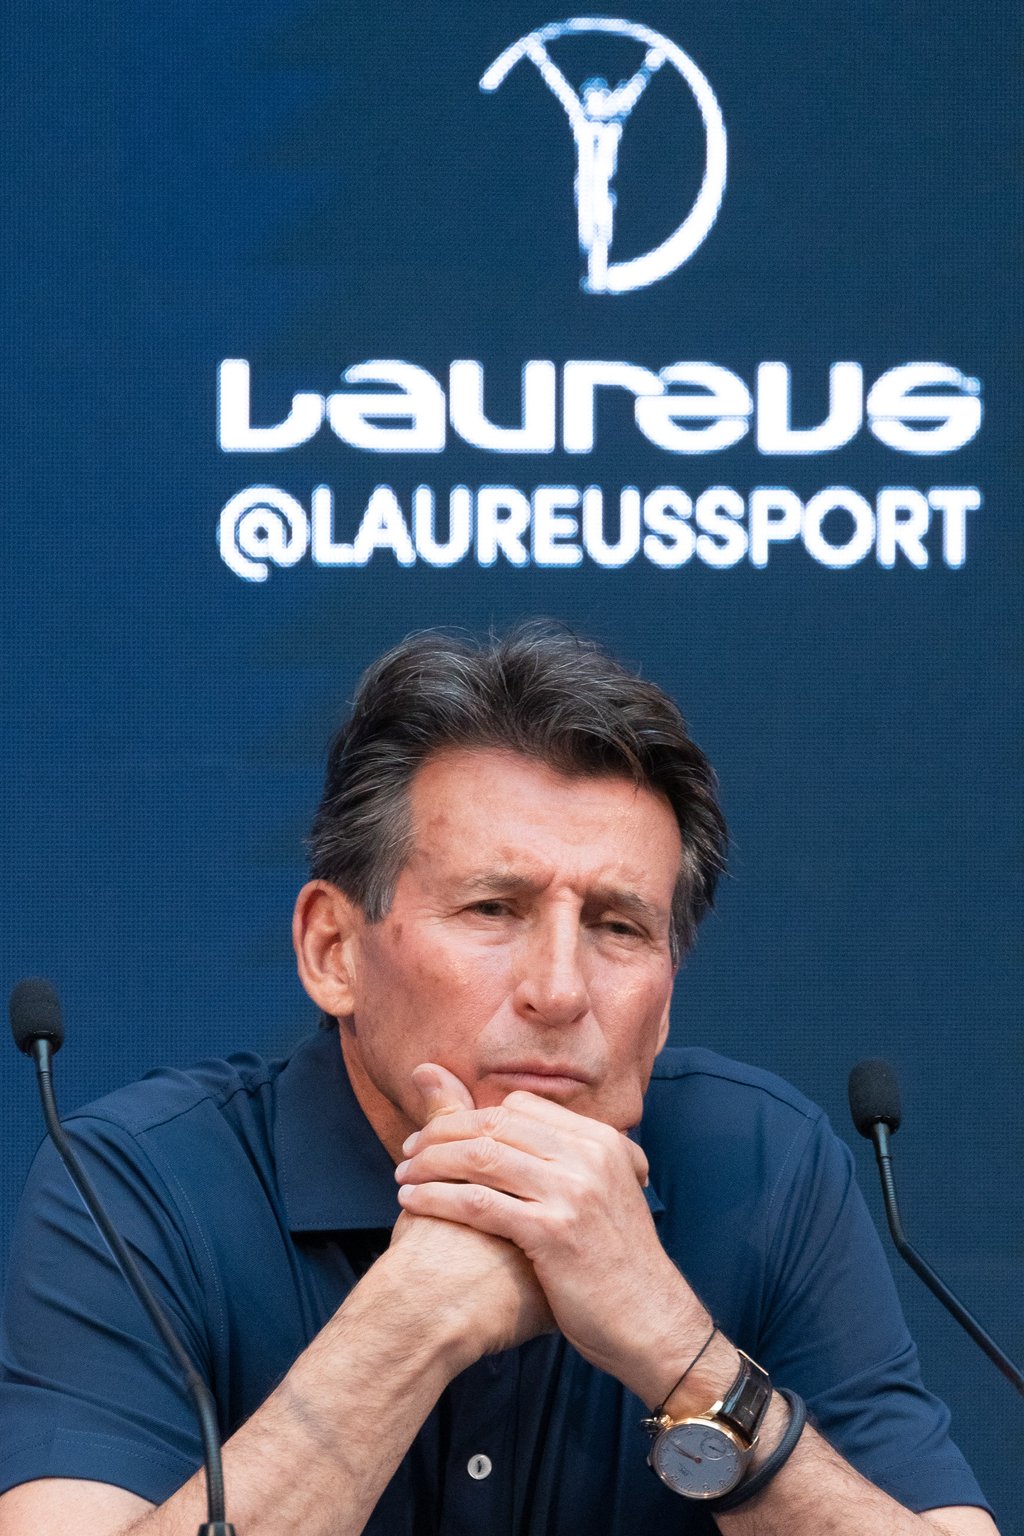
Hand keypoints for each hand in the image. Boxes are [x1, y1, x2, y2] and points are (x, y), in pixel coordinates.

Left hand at [395, 1070, 705, 1401]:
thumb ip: (569, 1163)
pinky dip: (437, 1197)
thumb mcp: (603, 1197)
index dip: (473, 1115)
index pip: (521, 1106)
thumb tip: (524, 1134)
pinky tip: (413, 1204)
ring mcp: (572, 1191)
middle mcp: (589, 1156)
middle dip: (443, 1132)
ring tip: (403, 1176)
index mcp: (602, 1141)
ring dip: (432, 1162)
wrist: (653, 1324)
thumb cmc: (620, 1267)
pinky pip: (479, 1201)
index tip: (441, 1133)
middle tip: (409, 1150)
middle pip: (496, 1124)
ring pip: (482, 1156)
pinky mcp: (552, 1231)